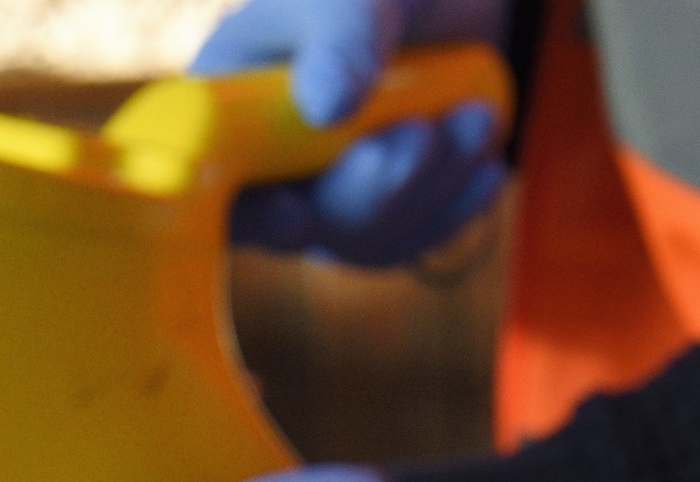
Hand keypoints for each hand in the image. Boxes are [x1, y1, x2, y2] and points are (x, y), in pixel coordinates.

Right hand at [195, 0, 507, 265]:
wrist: (425, 2)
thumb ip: (344, 37)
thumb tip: (326, 108)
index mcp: (227, 108)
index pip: (215, 186)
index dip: (252, 213)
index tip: (296, 212)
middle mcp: (264, 166)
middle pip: (305, 223)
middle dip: (373, 190)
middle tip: (426, 133)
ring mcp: (320, 194)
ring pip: (363, 238)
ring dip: (428, 191)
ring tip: (477, 119)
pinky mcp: (371, 212)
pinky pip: (403, 239)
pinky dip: (449, 209)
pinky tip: (485, 171)